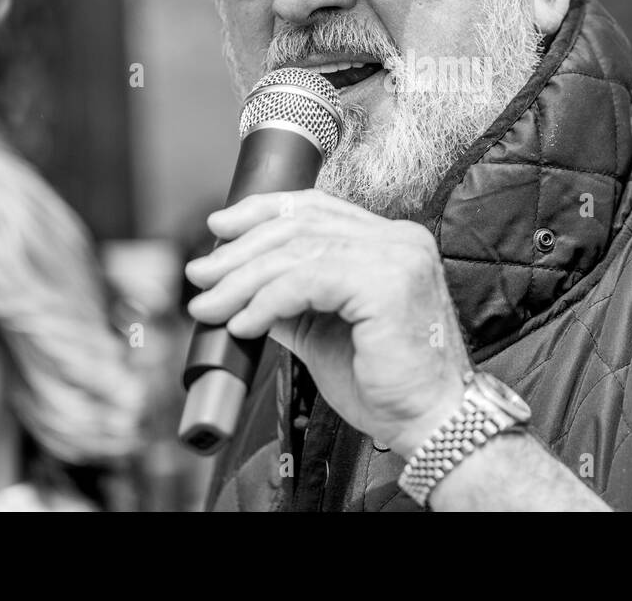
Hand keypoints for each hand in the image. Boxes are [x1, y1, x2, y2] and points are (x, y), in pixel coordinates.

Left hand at [184, 189, 469, 456]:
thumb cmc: (387, 386)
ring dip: (243, 280)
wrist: (430, 423)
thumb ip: (291, 301)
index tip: (220, 228)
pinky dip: (266, 301)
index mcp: (391, 242)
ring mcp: (397, 257)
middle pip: (301, 225)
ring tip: (211, 307)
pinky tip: (244, 323)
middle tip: (201, 276)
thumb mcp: (325, 332)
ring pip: (298, 252)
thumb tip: (240, 287)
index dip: (263, 211)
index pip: (318, 207)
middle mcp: (400, 239)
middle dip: (240, 250)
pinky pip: (306, 282)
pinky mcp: (386, 284)